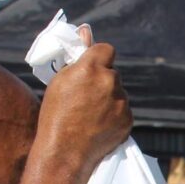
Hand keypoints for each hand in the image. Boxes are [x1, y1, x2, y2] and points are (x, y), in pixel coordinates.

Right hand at [37, 38, 131, 171]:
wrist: (65, 151)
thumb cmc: (56, 114)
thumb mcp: (60, 80)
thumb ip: (78, 57)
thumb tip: (86, 31)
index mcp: (91, 67)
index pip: (107, 49)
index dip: (100, 58)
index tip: (93, 66)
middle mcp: (110, 82)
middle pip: (113, 73)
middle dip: (103, 81)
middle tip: (87, 97)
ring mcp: (121, 102)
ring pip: (119, 93)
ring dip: (109, 99)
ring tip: (91, 115)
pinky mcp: (128, 119)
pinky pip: (123, 111)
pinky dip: (115, 115)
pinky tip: (99, 124)